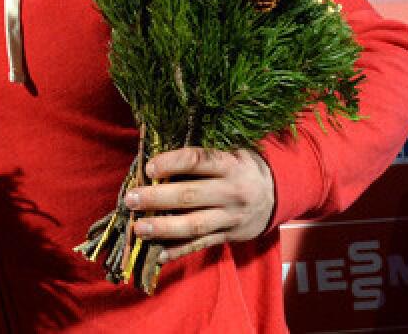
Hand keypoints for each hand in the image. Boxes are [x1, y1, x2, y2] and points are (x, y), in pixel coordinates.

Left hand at [122, 147, 274, 262]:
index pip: (198, 161)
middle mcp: (232, 192)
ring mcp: (232, 217)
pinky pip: (201, 245)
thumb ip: (198, 159)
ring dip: (164, 228)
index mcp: (230, 165)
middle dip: (157, 198)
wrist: (276, 193)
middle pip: (190, 196)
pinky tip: (158, 254)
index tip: (149, 167)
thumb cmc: (238, 167)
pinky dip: (179, 250)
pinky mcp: (230, 236)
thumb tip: (154, 160)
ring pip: (195, 225)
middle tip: (131, 199)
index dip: (172, 163)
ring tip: (139, 228)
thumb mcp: (227, 153)